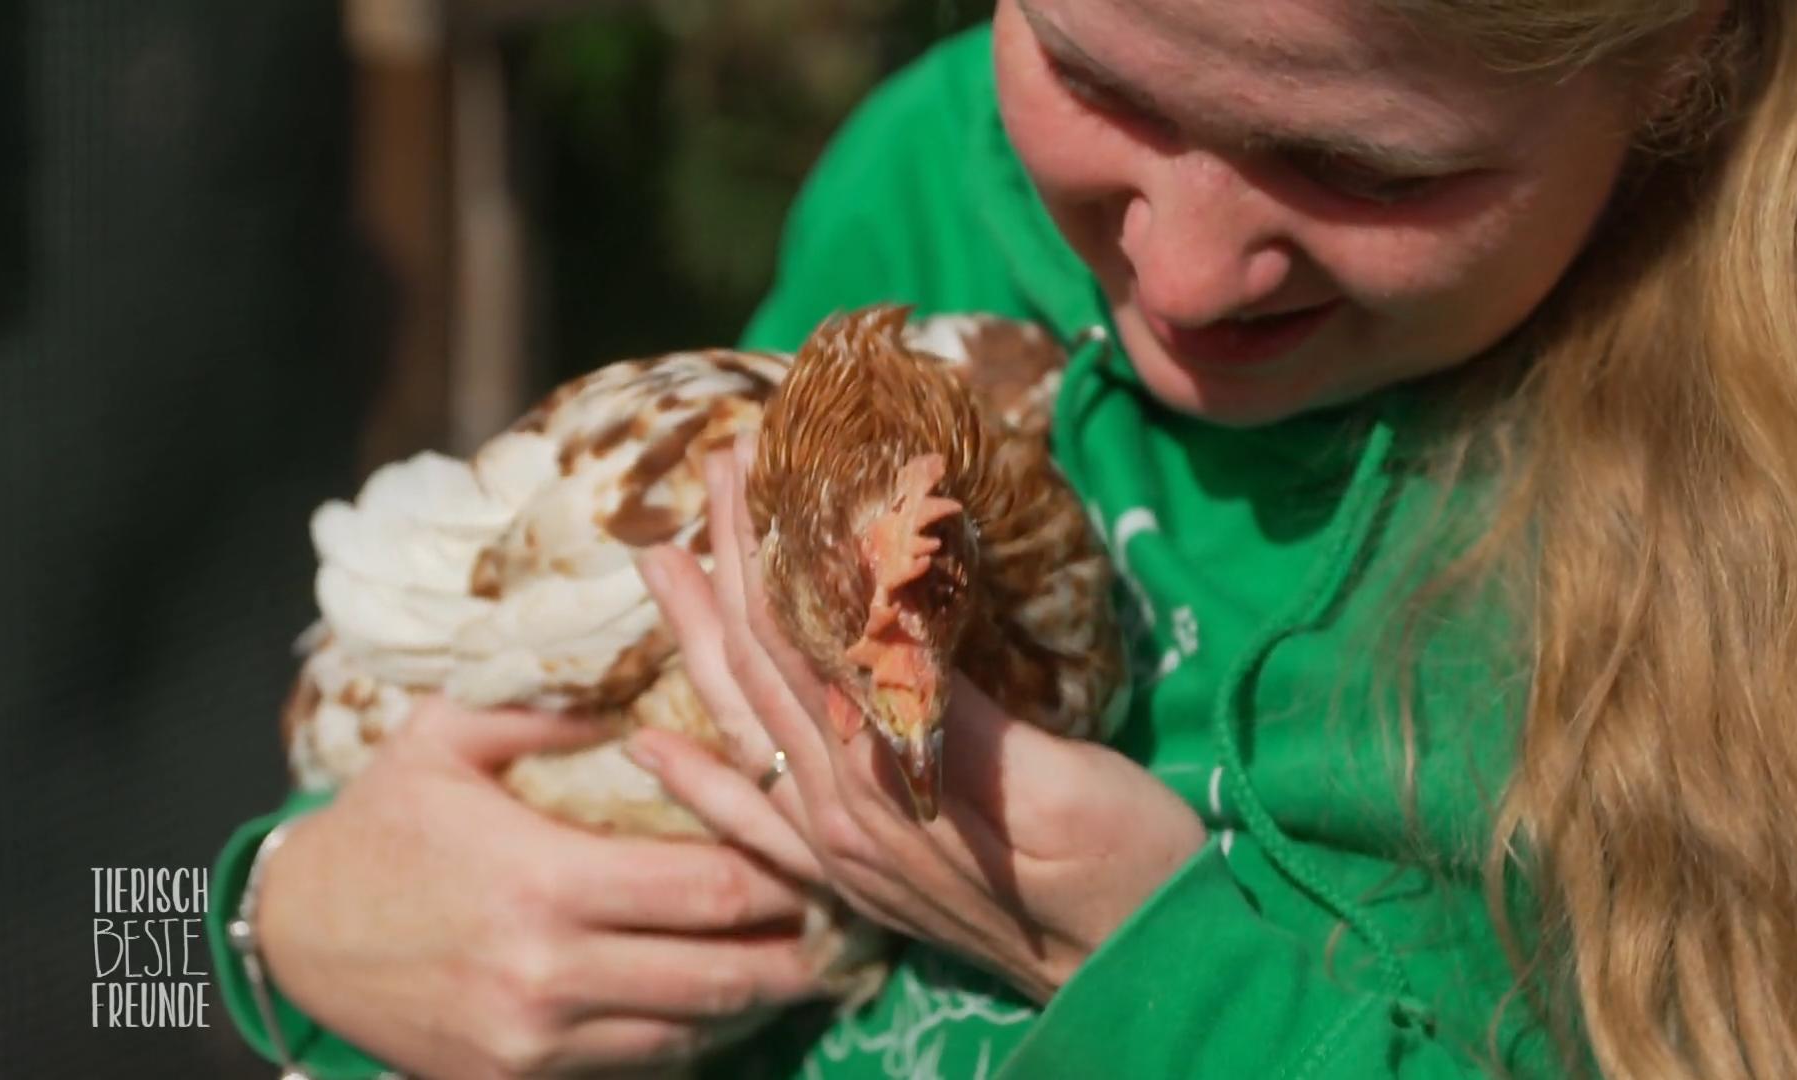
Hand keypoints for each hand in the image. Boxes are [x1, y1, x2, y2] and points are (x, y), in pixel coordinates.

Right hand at [255, 696, 832, 1078]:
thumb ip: (554, 713)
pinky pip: (629, 1069)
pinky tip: (710, 1007)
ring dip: (745, 1004)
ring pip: (684, 1035)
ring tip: (792, 969)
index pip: (709, 891)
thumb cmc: (380, 822)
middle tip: (839, 931)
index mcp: (546, 880)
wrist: (292, 935)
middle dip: (789, 956)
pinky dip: (680, 1041)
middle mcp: (548, 973)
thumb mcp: (449, 736)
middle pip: (718, 975)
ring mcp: (529, 1041)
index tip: (818, 862)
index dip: (780, 881)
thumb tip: (651, 688)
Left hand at [629, 440, 1206, 1002]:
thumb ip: (954, 713)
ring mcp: (837, 850)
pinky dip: (696, 779)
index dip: (760, 546)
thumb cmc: (1126, 867)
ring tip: (660, 563)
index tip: (744, 459)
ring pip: (741, 726)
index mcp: (878, 780)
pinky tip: (653, 748)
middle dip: (721, 565)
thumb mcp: (1058, 778)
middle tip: (709, 470)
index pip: (790, 638)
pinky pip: (750, 820)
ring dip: (698, 638)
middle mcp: (836, 815)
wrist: (1143, 978)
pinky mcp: (854, 876)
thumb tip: (879, 617)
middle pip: (752, 668)